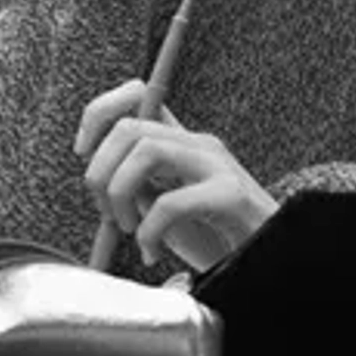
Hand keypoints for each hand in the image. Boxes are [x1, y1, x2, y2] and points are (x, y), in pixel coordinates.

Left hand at [74, 79, 277, 271]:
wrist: (270, 261)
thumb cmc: (215, 238)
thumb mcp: (165, 205)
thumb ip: (137, 186)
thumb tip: (97, 180)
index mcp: (181, 141)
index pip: (135, 95)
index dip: (98, 114)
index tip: (84, 153)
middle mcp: (199, 144)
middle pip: (129, 126)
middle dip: (101, 171)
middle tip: (108, 214)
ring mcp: (217, 166)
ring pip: (147, 149)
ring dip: (121, 194)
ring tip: (130, 231)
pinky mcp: (231, 196)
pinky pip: (172, 202)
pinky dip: (149, 230)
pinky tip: (151, 252)